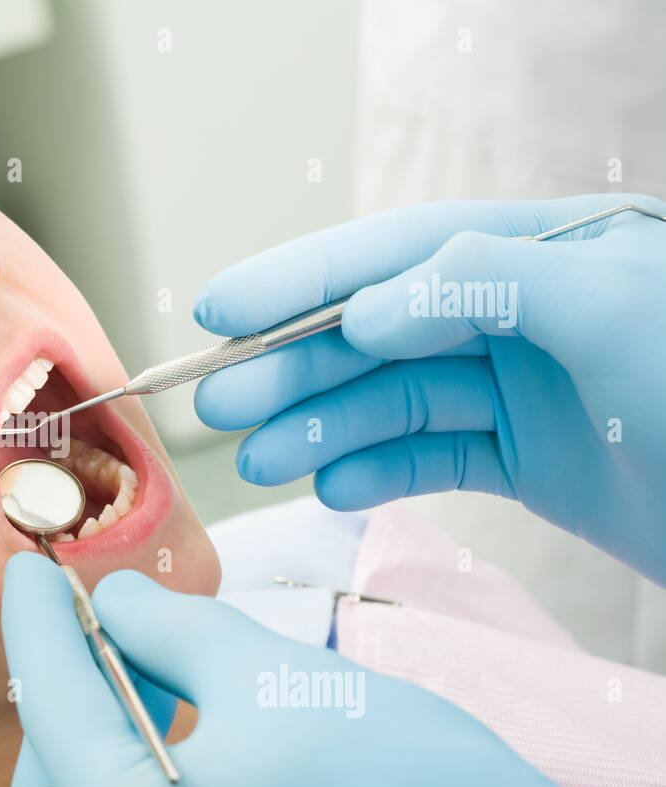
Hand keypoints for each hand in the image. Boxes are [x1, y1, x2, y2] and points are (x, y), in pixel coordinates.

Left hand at [1, 551, 631, 786]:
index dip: (34, 620)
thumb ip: (170, 629)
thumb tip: (115, 599)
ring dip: (96, 718)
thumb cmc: (400, 781)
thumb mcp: (268, 673)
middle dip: (61, 674)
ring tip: (140, 650)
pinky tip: (170, 710)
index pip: (49, 698)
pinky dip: (131, 762)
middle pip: (48, 759)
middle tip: (86, 606)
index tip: (26, 566)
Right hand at [193, 193, 665, 584]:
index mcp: (543, 254)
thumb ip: (486, 282)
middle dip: (294, 366)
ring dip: (321, 428)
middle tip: (217, 403)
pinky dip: (378, 473)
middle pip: (379, 333)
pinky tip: (335, 487)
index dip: (302, 277)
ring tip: (261, 460)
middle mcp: (522, 315)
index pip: (397, 251)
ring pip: (393, 401)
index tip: (221, 308)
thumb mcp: (616, 307)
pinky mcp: (530, 460)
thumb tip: (369, 308)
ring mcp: (524, 389)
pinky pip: (432, 458)